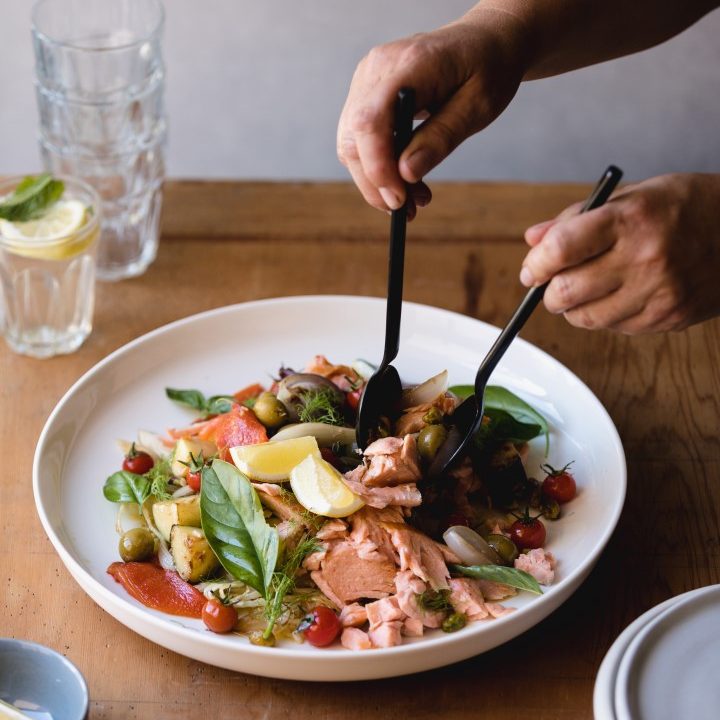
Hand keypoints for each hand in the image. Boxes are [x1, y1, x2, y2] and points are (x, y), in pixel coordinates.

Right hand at [337, 7, 528, 216]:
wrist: (484, 42)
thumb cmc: (487, 68)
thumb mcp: (478, 106)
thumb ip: (441, 138)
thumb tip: (406, 173)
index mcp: (408, 64)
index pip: (371, 120)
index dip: (377, 167)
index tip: (398, 200)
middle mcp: (377, 68)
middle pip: (353, 137)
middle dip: (375, 183)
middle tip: (407, 211)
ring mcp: (367, 79)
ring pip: (351, 143)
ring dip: (377, 181)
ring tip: (413, 200)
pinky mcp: (367, 94)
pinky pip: (360, 139)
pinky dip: (378, 167)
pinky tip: (404, 181)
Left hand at [520, 173, 719, 332]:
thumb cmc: (682, 208)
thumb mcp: (630, 196)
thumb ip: (574, 220)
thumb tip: (533, 241)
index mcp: (630, 219)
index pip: (561, 249)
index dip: (536, 264)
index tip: (532, 270)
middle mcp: (645, 258)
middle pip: (565, 293)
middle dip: (549, 291)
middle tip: (554, 282)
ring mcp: (658, 293)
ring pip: (584, 318)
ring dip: (574, 307)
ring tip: (588, 287)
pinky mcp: (667, 318)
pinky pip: (614, 328)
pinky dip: (606, 315)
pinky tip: (621, 294)